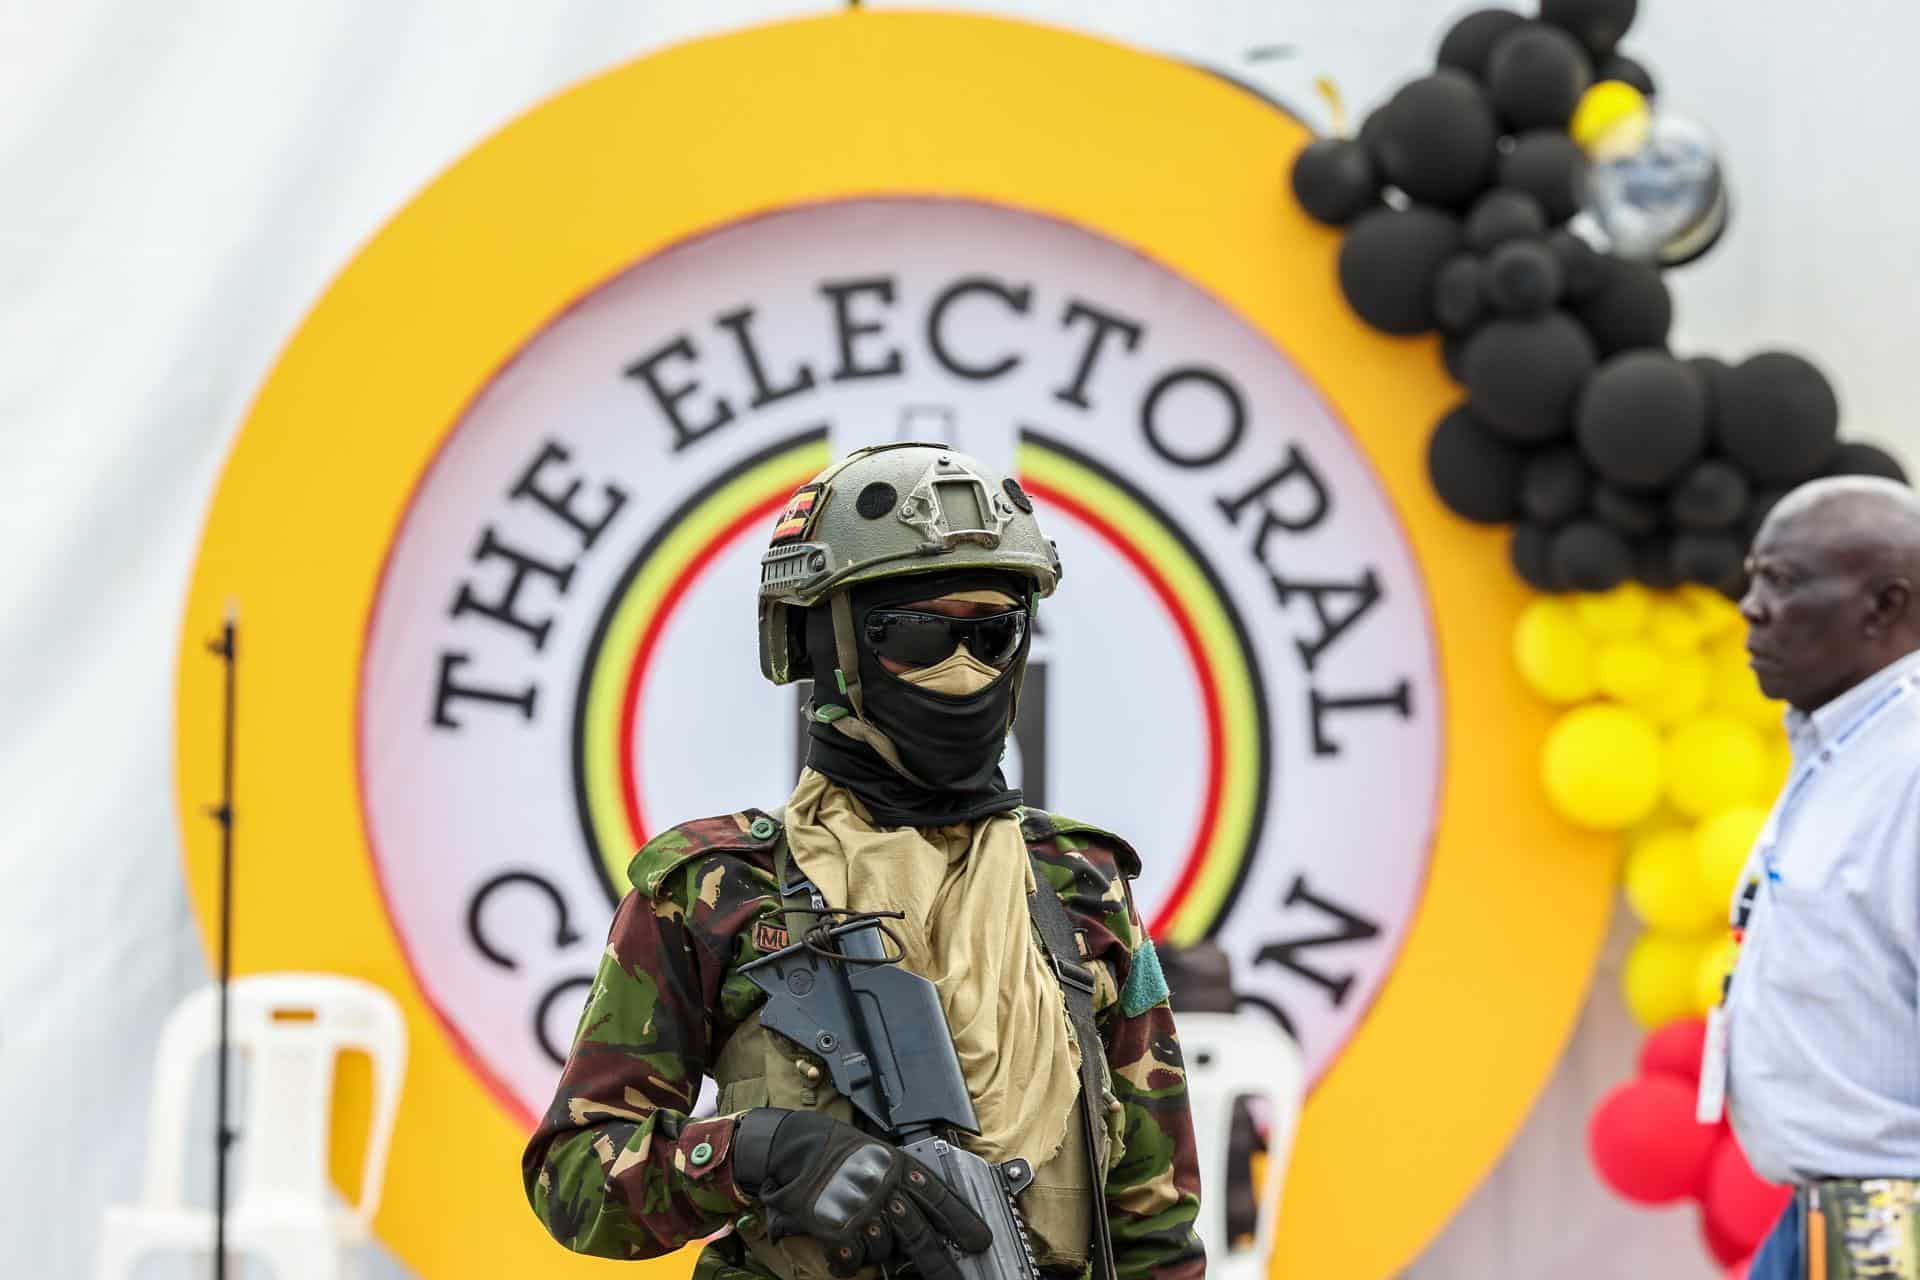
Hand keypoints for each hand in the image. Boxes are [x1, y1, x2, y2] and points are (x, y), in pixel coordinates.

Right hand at [733, 1109, 991, 1279]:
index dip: (963, 1222)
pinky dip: (849, 1264)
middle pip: (921, 1237)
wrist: (797, 1147)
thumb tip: (928, 1211)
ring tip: (865, 1234)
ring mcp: (861, 1213)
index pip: (941, 1199)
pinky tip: (844, 1256)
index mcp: (900, 1169)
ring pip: (885, 1251)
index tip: (981, 1241)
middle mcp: (885, 1192)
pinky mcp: (836, 1229)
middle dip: (941, 1265)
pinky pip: (852, 1261)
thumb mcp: (881, 1154)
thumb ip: (904, 1180)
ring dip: (880, 1251)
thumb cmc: (840, 1150)